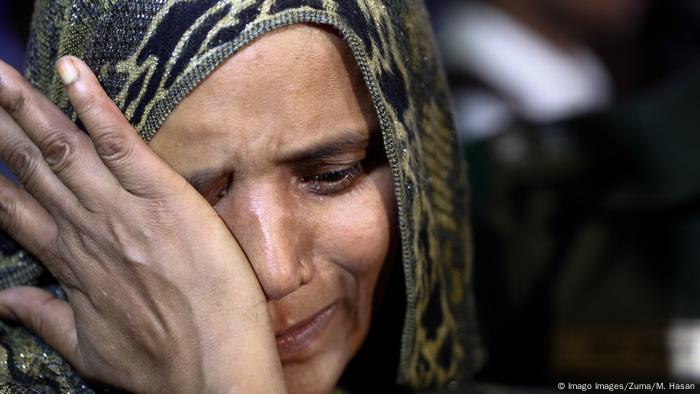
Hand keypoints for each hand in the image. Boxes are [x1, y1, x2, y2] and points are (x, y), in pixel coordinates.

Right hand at [0, 57, 285, 392]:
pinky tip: (71, 74)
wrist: (214, 369)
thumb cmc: (160, 364)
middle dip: (1, 127)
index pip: (14, 208)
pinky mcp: (164, 197)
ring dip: (28, 106)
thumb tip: (2, 301)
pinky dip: (95, 108)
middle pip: (32, 167)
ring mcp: (123, 211)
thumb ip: (42, 318)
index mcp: (70, 262)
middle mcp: (87, 229)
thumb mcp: (86, 348)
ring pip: (65, 148)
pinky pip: (123, 145)